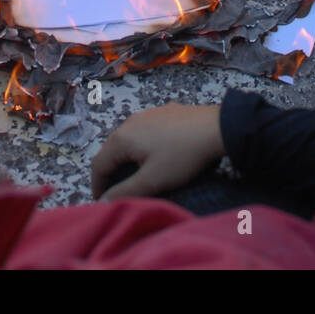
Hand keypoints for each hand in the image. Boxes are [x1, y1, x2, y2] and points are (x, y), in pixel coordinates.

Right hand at [91, 104, 224, 200]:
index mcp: (122, 137)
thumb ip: (125, 192)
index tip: (102, 201)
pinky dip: (144, 145)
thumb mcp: (152, 180)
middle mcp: (130, 121)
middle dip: (111, 171)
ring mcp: (148, 113)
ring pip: (129, 139)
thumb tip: (103, 201)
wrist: (217, 128)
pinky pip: (146, 130)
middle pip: (112, 149)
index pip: (98, 164)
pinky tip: (158, 154)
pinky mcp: (165, 111)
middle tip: (118, 190)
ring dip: (128, 158)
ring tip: (137, 174)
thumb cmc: (182, 156)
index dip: (97, 185)